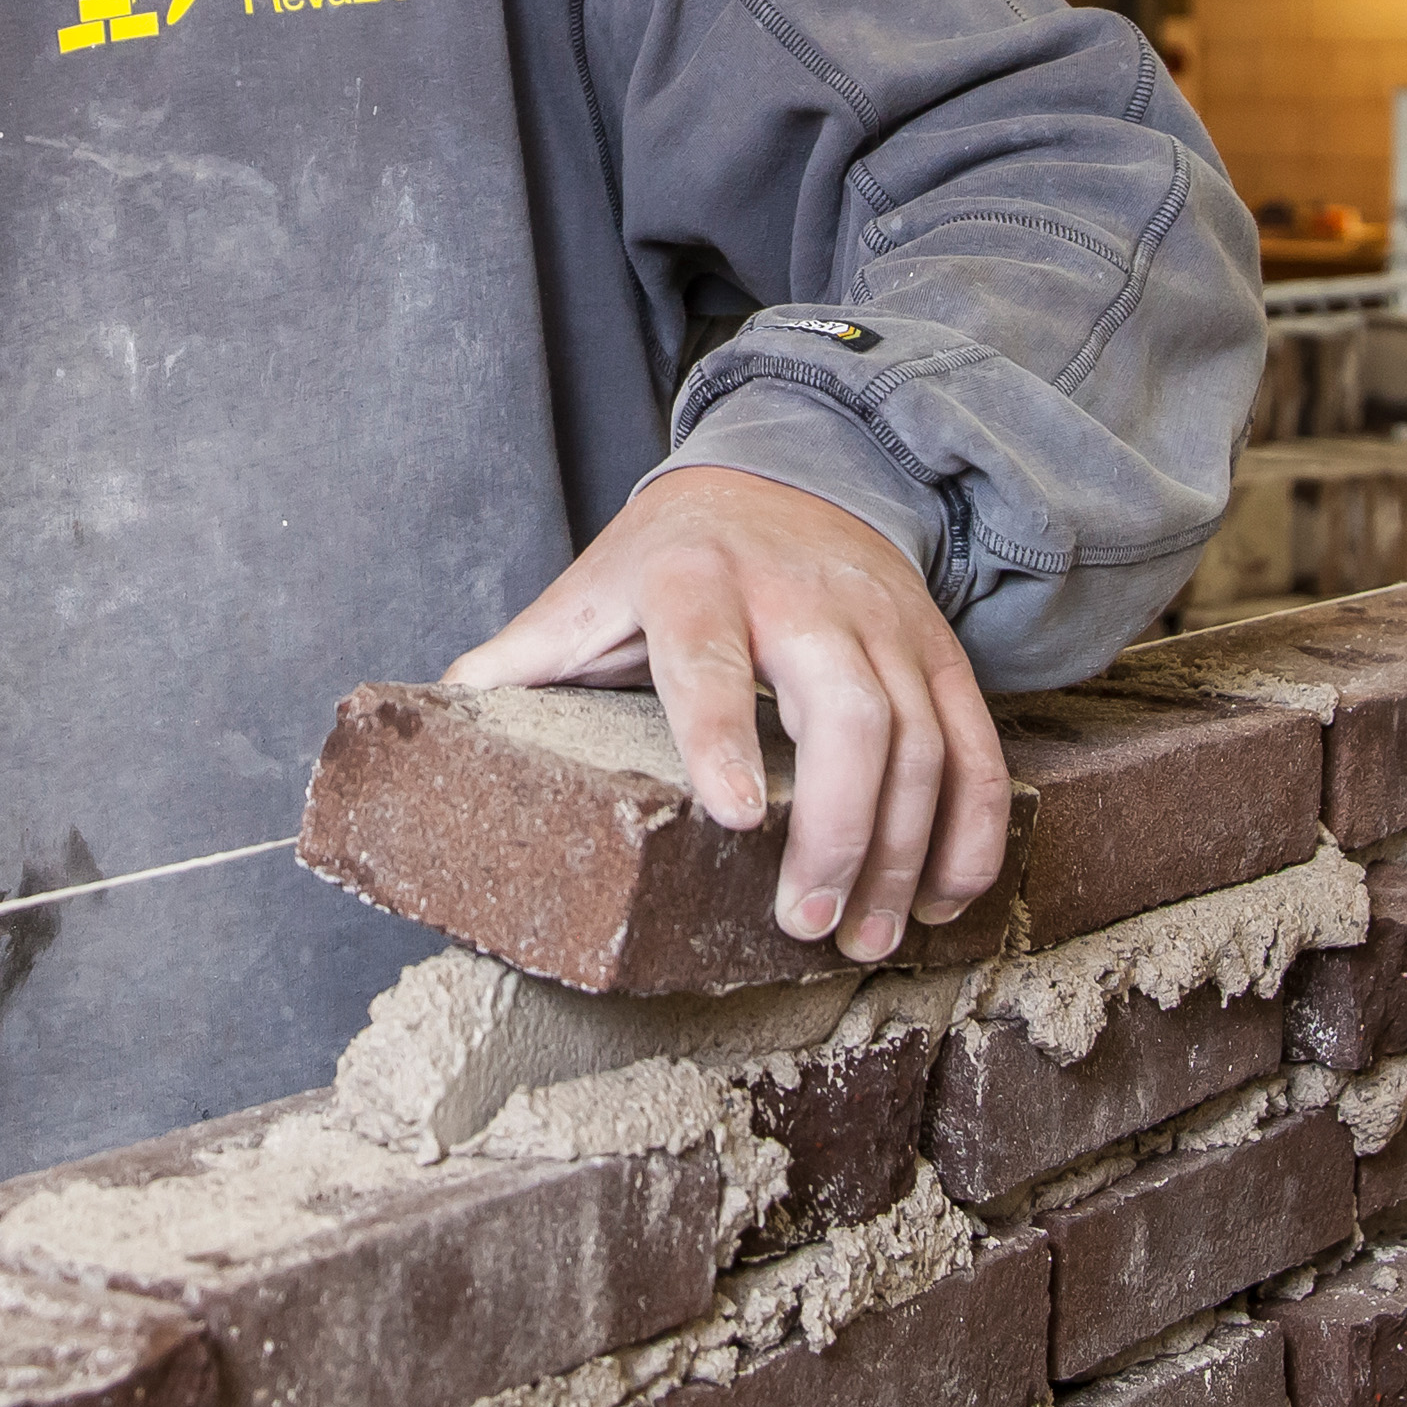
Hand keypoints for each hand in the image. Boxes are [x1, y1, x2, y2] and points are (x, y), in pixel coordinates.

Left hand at [443, 466, 1007, 963]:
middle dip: (838, 822)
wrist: (783, 472)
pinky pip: (976, 741)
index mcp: (694, 580)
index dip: (721, 731)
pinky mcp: (935, 648)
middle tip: (808, 918)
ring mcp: (881, 620)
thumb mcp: (586, 594)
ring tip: (868, 933)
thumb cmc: (665, 561)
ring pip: (921, 734)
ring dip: (905, 848)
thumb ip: (519, 663)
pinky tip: (944, 897)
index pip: (709, 655)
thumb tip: (430, 723)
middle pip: (845, 706)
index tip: (733, 816)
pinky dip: (974, 826)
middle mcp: (800, 595)